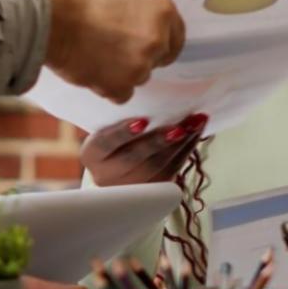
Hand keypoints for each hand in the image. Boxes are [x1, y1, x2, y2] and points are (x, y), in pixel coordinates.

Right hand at [41, 0, 184, 101]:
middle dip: (138, 56)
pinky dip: (107, 86)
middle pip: (157, 59)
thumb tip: (142, 24)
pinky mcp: (120, 86)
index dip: (159, 41)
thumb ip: (140, 11)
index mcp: (163, 10)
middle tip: (111, 46)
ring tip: (94, 53)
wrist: (47, 15)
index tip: (144, 43)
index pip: (176, 36)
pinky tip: (90, 68)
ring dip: (121, 72)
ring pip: (138, 77)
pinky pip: (121, 94)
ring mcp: (140, 66)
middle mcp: (158, 39)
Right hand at [80, 115, 205, 186]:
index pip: (105, 143)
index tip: (141, 122)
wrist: (114, 169)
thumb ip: (117, 117)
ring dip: (180, 143)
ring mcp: (131, 186)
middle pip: (135, 158)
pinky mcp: (152, 190)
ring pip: (158, 166)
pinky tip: (195, 132)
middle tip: (179, 126)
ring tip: (195, 123)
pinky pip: (173, 169)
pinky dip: (187, 149)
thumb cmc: (110, 139)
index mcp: (92, 155)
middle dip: (159, 141)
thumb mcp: (105, 128)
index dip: (123, 133)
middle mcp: (107, 175)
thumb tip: (146, 98)